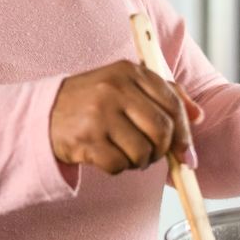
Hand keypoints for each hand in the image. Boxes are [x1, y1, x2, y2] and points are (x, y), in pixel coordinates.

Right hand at [52, 60, 202, 174]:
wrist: (42, 114)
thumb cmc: (91, 101)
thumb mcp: (125, 85)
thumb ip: (163, 94)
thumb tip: (198, 116)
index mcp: (128, 71)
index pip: (172, 103)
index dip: (185, 132)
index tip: (188, 153)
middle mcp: (114, 88)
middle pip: (162, 130)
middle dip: (163, 151)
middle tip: (153, 155)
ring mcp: (98, 114)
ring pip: (143, 151)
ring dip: (139, 161)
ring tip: (125, 153)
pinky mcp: (86, 139)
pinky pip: (119, 165)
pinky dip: (118, 168)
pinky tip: (106, 156)